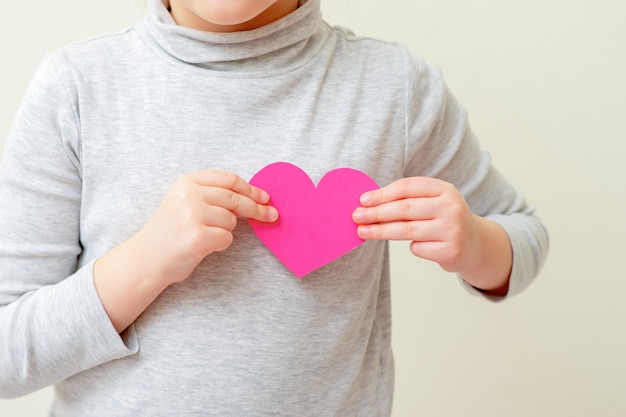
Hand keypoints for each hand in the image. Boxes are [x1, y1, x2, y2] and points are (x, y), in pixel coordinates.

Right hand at [131, 170, 277, 285]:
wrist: (146, 259)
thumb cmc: (171, 232)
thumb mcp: (185, 202)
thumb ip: (213, 194)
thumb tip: (255, 196)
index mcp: (187, 182)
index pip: (229, 179)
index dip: (251, 188)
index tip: (265, 197)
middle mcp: (189, 194)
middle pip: (236, 199)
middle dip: (257, 208)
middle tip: (271, 216)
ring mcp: (192, 214)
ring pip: (231, 220)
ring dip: (225, 230)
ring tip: (204, 235)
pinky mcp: (197, 236)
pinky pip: (226, 238)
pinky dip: (220, 244)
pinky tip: (202, 246)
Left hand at [352, 177, 510, 291]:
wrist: (476, 244)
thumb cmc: (444, 219)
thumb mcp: (434, 201)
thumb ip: (409, 198)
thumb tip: (369, 203)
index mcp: (445, 189)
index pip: (408, 187)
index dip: (383, 194)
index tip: (363, 200)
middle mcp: (451, 207)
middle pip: (404, 209)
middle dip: (376, 213)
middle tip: (356, 217)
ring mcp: (453, 230)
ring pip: (407, 230)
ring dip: (381, 231)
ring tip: (362, 231)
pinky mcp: (451, 251)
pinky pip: (417, 248)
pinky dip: (411, 246)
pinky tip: (416, 244)